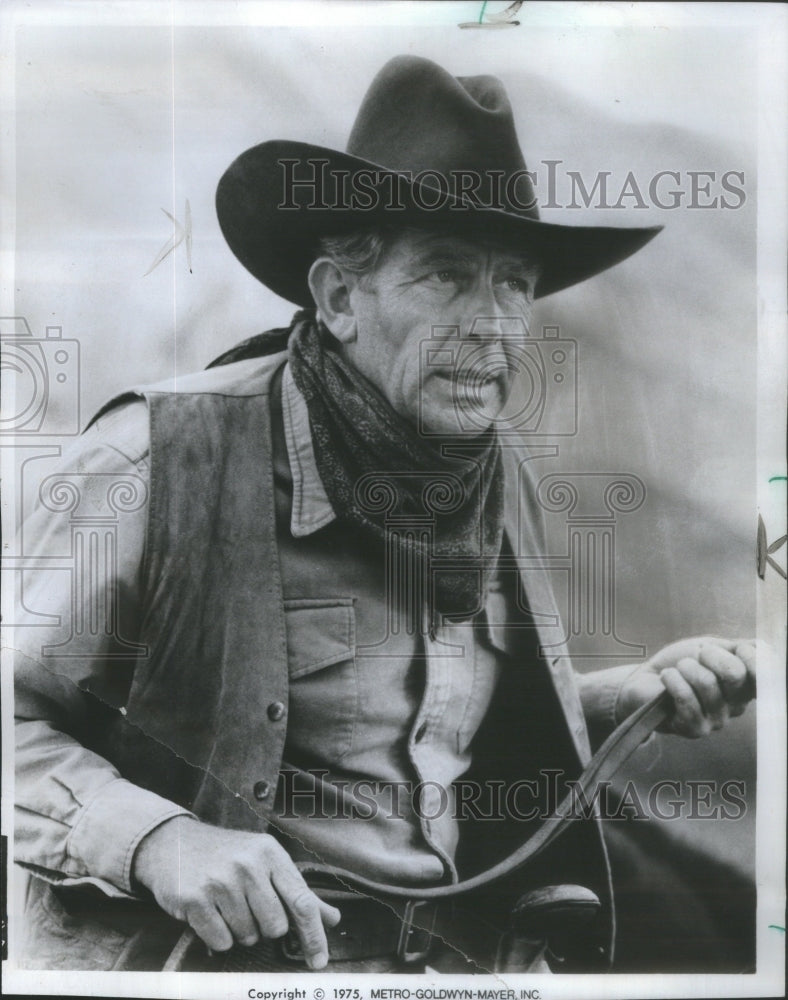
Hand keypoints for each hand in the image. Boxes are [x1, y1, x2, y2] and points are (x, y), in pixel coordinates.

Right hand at [132, 816, 340, 967]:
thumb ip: (297, 891)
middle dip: (265, 928)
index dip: (314, 935)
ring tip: (227, 906)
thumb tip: (331, 918)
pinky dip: (218, 936)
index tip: (319, 960)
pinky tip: (211, 914)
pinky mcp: (195, 899)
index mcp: (271, 853)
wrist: (172, 843)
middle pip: (275, 926)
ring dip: (240, 931)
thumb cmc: (225, 854)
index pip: (302, 902)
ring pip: (248, 936)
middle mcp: (248, 864)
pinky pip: (221, 941)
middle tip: (249, 908)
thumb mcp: (264, 861)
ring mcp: (221, 881)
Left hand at [616, 636, 757, 737]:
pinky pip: (686, 697)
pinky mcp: (695, 729)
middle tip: (696, 655)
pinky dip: (672, 679)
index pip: (765, 675)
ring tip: (678, 669)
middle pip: (735, 674)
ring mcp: (717, 720)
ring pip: (707, 683)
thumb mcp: (714, 647)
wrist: (648, 678)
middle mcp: (737, 706)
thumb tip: (764, 650)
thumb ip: (741, 648)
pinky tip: (667, 677)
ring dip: (686, 667)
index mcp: (746, 686)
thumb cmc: (682, 662)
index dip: (752, 657)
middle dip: (709, 655)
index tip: (737, 648)